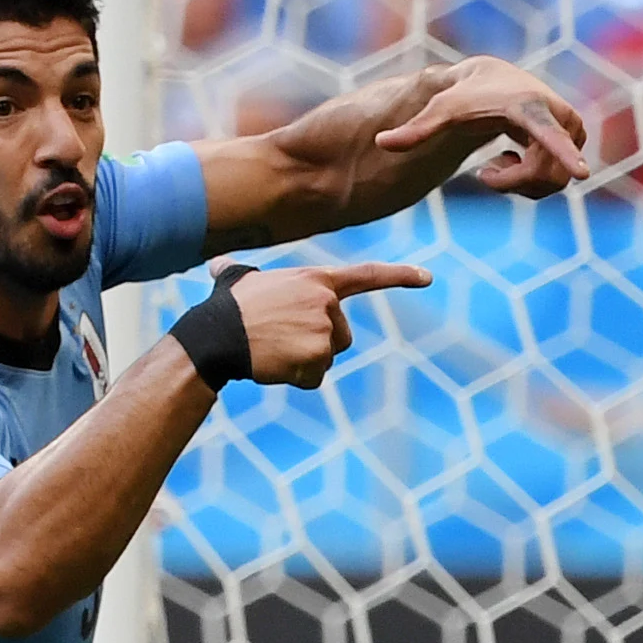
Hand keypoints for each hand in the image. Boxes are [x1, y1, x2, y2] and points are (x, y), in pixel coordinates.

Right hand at [232, 262, 433, 388]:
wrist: (215, 336)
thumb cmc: (224, 309)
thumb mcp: (235, 280)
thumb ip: (237, 271)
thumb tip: (217, 264)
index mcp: (316, 279)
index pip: (367, 276)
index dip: (400, 276)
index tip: (428, 277)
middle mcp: (327, 301)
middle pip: (341, 335)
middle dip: (317, 344)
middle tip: (280, 340)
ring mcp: (325, 328)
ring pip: (327, 358)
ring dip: (303, 361)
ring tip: (273, 351)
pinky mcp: (318, 355)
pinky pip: (314, 378)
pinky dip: (296, 378)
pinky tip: (274, 366)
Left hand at [374, 59, 591, 197]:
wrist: (493, 82)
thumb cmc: (464, 98)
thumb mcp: (440, 113)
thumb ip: (415, 130)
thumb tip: (381, 142)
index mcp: (531, 109)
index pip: (551, 135)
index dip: (565, 154)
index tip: (582, 173)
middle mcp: (561, 117)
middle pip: (548, 173)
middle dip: (513, 183)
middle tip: (484, 173)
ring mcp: (571, 131)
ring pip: (554, 180)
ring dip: (520, 183)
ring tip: (498, 163)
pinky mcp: (574, 140)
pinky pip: (557, 178)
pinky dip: (529, 180)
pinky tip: (511, 161)